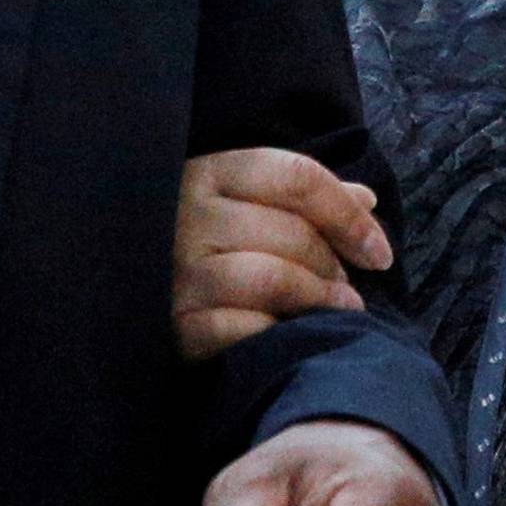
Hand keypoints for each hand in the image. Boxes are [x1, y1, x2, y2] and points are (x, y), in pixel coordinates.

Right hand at [174, 149, 393, 361]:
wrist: (125, 289)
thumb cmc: (204, 244)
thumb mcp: (242, 203)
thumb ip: (303, 197)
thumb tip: (367, 201)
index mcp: (209, 172)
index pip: (297, 176)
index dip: (348, 214)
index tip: (379, 252)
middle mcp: (189, 214)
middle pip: (292, 231)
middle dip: (334, 263)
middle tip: (348, 285)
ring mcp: (178, 271)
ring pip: (273, 278)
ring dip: (319, 299)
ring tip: (337, 310)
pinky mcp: (174, 324)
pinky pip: (243, 329)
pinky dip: (277, 333)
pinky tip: (289, 334)